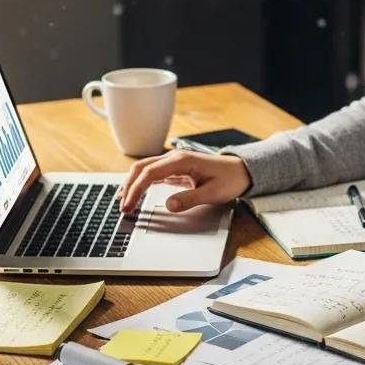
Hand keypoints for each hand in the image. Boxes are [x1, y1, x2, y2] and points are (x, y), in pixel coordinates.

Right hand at [118, 150, 251, 213]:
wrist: (242, 170)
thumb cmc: (230, 179)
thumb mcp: (212, 193)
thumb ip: (190, 199)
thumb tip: (168, 205)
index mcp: (182, 161)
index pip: (150, 173)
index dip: (136, 190)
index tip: (128, 205)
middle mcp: (175, 158)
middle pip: (142, 168)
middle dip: (129, 186)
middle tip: (123, 207)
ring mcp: (174, 162)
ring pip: (145, 169)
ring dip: (133, 183)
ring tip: (124, 201)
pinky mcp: (176, 169)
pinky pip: (153, 173)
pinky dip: (141, 183)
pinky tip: (136, 193)